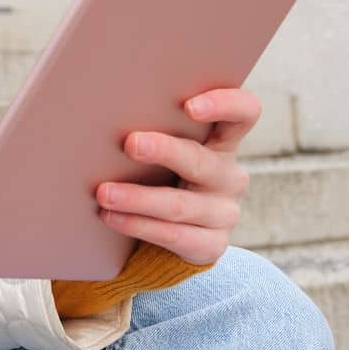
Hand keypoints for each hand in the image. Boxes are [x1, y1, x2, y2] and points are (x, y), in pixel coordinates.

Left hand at [93, 88, 260, 265]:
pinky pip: (174, 236)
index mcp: (223, 141)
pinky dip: (139, 225)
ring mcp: (224, 213)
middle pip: (201, 161)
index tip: (189, 105)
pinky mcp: (212, 245)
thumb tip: (105, 106)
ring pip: (180, 205)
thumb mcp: (167, 148)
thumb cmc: (161, 170)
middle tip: (131, 144)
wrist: (172, 227)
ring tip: (104, 193)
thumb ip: (154, 127)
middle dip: (164, 151)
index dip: (225, 104)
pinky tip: (112, 217)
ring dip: (138, 198)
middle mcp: (230, 176)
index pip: (244, 113)